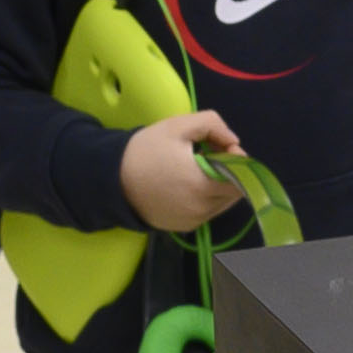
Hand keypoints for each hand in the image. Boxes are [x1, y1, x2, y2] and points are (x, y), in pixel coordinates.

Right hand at [118, 111, 248, 233]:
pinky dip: (206, 199)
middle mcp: (202, 209)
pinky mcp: (184, 228)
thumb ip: (212, 125)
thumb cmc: (145, 151)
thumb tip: (233, 141)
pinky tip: (186, 185)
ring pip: (222, 203)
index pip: (241, 179)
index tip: (219, 146)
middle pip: (234, 192)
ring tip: (195, 170)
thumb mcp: (177, 126)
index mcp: (202, 185)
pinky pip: (207, 212)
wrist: (111, 179)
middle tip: (208, 156)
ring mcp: (193, 222)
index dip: (238, 160)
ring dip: (218, 186)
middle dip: (229, 172)